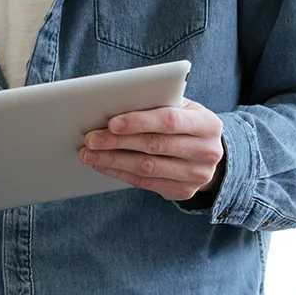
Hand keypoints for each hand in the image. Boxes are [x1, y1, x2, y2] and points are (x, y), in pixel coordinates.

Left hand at [79, 98, 224, 201]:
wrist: (207, 152)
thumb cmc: (183, 121)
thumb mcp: (180, 107)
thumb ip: (156, 103)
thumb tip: (113, 103)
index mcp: (207, 124)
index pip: (169, 121)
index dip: (139, 121)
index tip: (111, 123)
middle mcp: (207, 151)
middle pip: (154, 145)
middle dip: (117, 142)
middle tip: (89, 139)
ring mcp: (197, 175)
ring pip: (147, 167)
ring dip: (112, 160)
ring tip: (88, 154)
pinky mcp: (184, 191)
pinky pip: (145, 183)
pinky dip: (119, 173)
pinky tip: (102, 165)